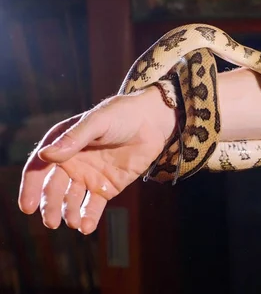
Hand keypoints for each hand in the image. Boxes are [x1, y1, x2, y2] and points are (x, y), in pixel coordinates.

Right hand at [18, 87, 176, 234]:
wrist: (151, 122)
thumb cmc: (121, 115)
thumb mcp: (97, 122)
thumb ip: (73, 139)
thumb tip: (46, 155)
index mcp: (61, 145)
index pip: (39, 168)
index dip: (31, 188)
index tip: (28, 207)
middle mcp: (72, 163)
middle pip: (54, 189)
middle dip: (50, 207)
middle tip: (51, 223)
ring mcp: (89, 176)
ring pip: (72, 200)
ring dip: (69, 213)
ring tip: (73, 223)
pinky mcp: (107, 186)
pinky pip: (94, 205)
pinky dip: (89, 217)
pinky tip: (86, 227)